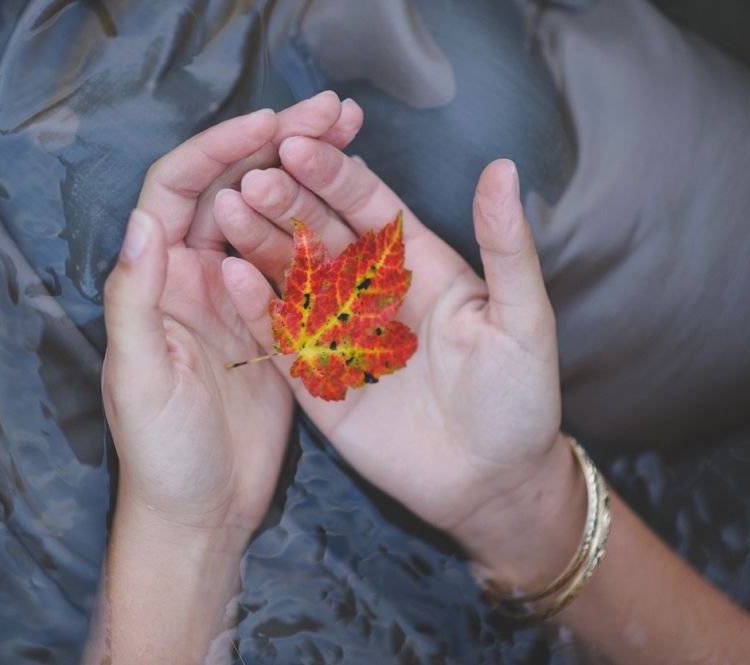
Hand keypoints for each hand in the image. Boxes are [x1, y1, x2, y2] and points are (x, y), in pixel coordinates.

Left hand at [101, 93, 363, 539]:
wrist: (203, 513)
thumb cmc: (160, 454)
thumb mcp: (140, 379)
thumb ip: (133, 302)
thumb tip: (144, 222)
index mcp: (157, 279)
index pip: (180, 189)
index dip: (221, 149)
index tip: (271, 122)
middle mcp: (195, 278)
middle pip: (234, 190)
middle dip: (279, 145)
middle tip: (333, 109)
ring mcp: (240, 299)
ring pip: (273, 218)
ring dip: (310, 176)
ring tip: (355, 136)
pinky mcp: (279, 326)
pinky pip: (303, 264)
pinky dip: (328, 228)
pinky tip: (365, 206)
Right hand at [215, 138, 571, 575]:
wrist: (492, 483)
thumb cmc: (518, 397)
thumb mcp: (523, 318)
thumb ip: (506, 246)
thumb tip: (502, 167)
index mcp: (416, 263)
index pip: (368, 204)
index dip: (334, 174)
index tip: (299, 144)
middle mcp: (370, 290)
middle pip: (320, 233)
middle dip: (286, 202)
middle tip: (252, 177)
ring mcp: (339, 332)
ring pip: (292, 277)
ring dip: (260, 243)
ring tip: (227, 211)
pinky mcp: (317, 378)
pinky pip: (281, 336)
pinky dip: (255, 307)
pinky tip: (229, 277)